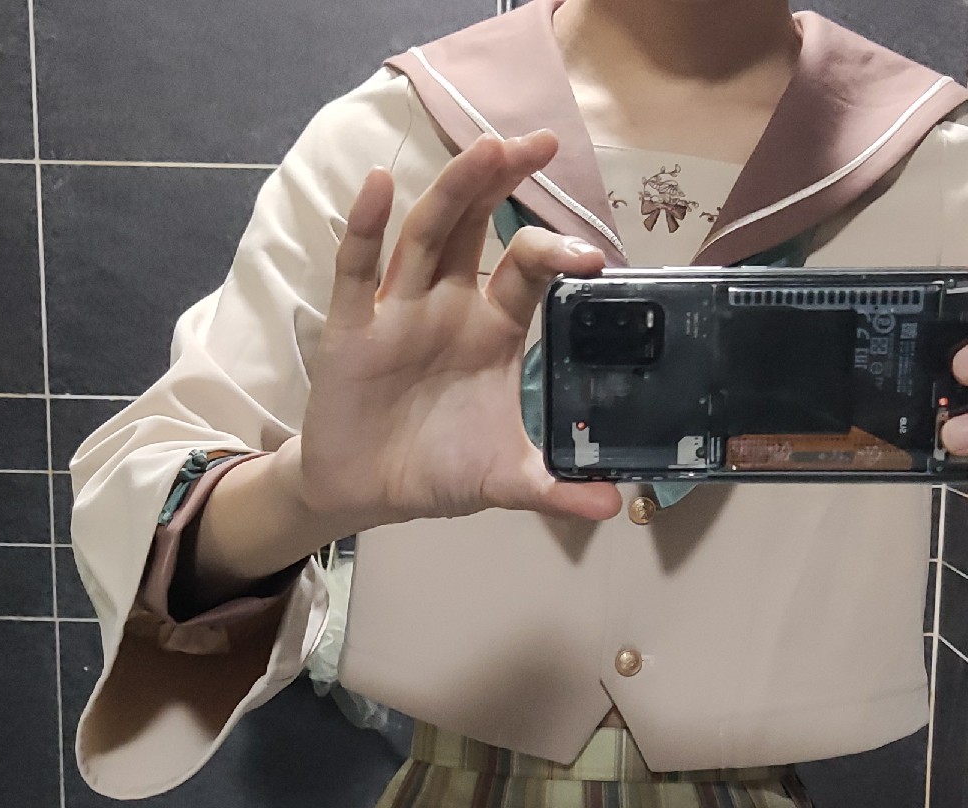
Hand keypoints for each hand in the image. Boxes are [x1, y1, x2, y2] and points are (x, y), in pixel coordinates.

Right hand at [287, 131, 622, 533]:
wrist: (366, 493)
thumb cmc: (436, 469)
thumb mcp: (503, 480)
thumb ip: (555, 488)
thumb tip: (615, 506)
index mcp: (491, 328)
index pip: (527, 271)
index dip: (554, 252)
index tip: (591, 255)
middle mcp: (448, 306)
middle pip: (477, 227)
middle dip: (503, 183)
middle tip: (536, 141)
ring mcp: (398, 310)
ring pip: (426, 235)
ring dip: (453, 189)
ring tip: (483, 149)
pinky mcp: (352, 328)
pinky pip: (356, 270)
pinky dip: (362, 227)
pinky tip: (375, 186)